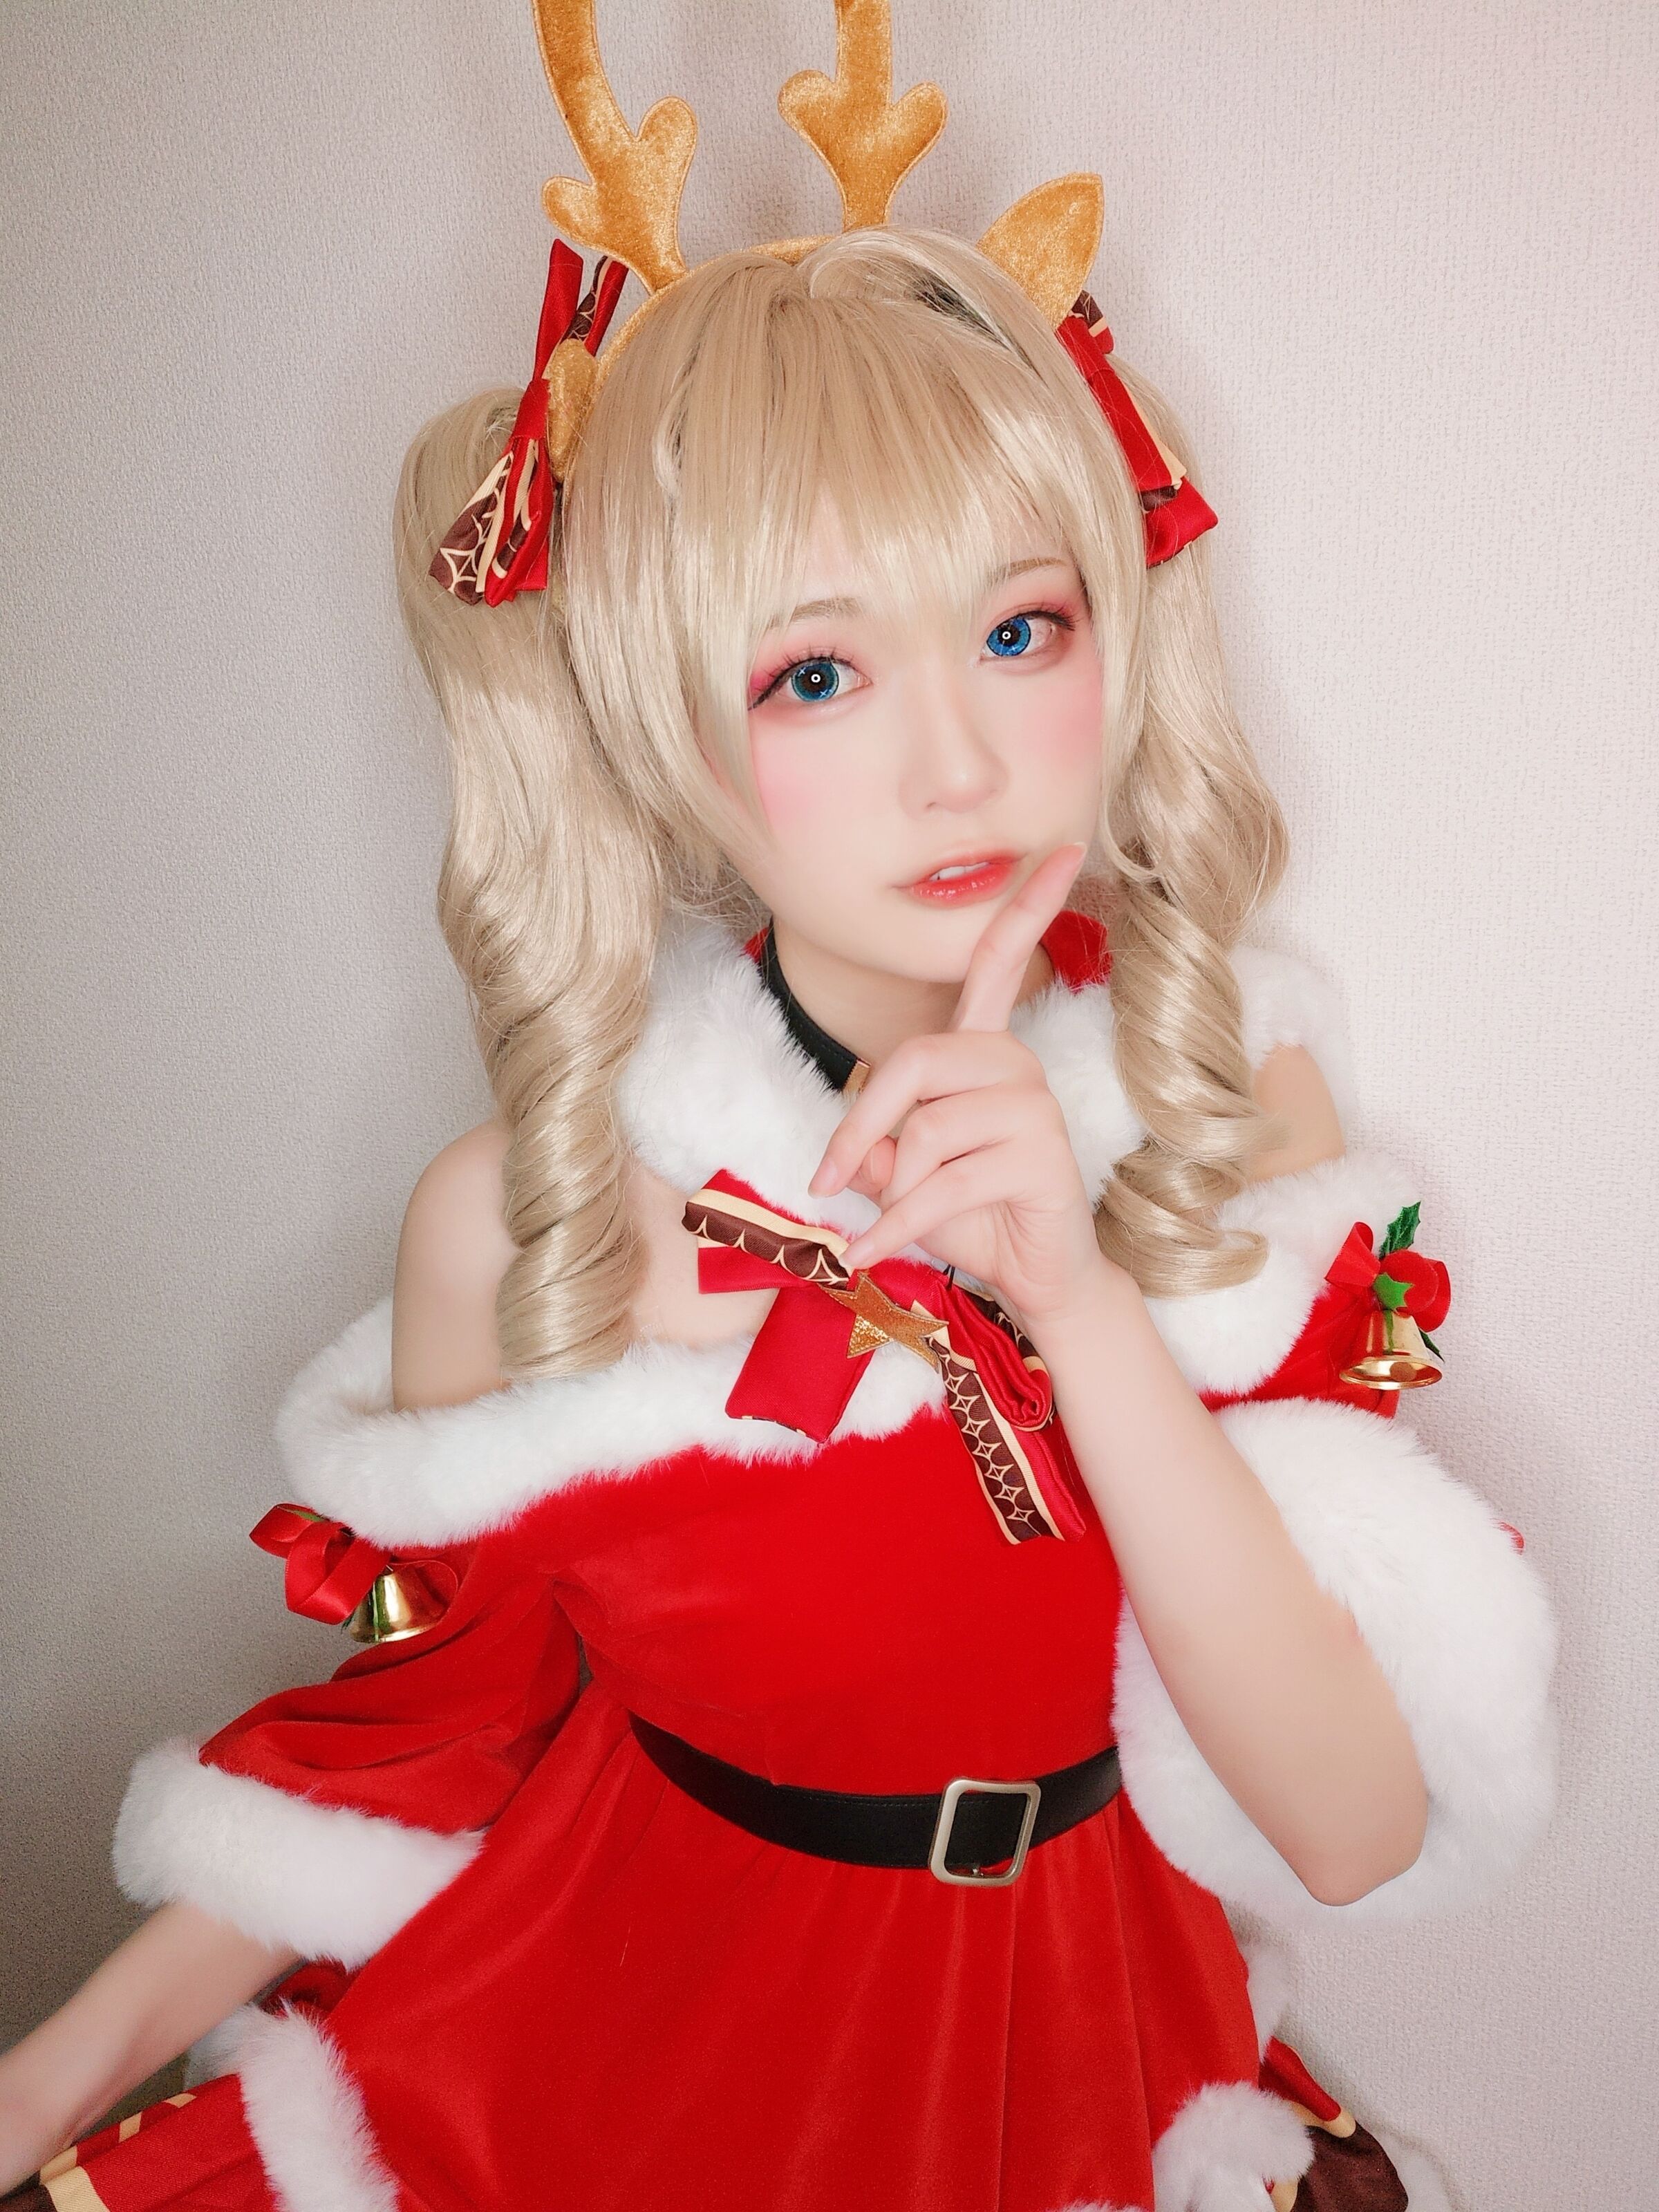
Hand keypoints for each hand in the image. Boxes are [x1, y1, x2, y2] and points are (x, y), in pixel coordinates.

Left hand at [806, 842, 1120, 1328]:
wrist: (1030, 1275)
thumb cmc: (967, 1211)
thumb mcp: (903, 1171)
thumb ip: (878, 1142)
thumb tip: (861, 1152)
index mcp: (986, 1048)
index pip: (1001, 963)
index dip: (1029, 906)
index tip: (1069, 849)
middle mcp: (1015, 1064)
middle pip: (915, 1059)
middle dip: (861, 1124)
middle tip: (827, 1178)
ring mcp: (1034, 1110)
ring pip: (925, 1134)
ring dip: (890, 1191)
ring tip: (890, 1224)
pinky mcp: (1041, 1159)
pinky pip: (942, 1186)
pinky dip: (895, 1228)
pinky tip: (871, 1253)